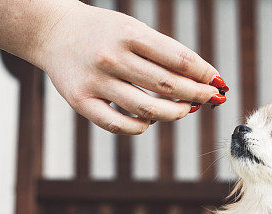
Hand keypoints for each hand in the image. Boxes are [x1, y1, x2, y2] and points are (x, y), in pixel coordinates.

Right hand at [36, 2, 224, 134]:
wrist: (53, 33)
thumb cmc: (103, 32)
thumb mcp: (133, 30)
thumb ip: (164, 53)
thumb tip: (203, 80)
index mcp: (129, 34)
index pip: (178, 59)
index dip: (203, 74)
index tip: (218, 83)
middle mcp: (112, 57)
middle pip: (166, 85)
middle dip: (196, 95)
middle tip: (210, 99)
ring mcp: (95, 81)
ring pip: (147, 109)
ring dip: (173, 114)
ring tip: (185, 111)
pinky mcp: (81, 102)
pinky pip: (120, 125)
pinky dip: (141, 126)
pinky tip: (149, 120)